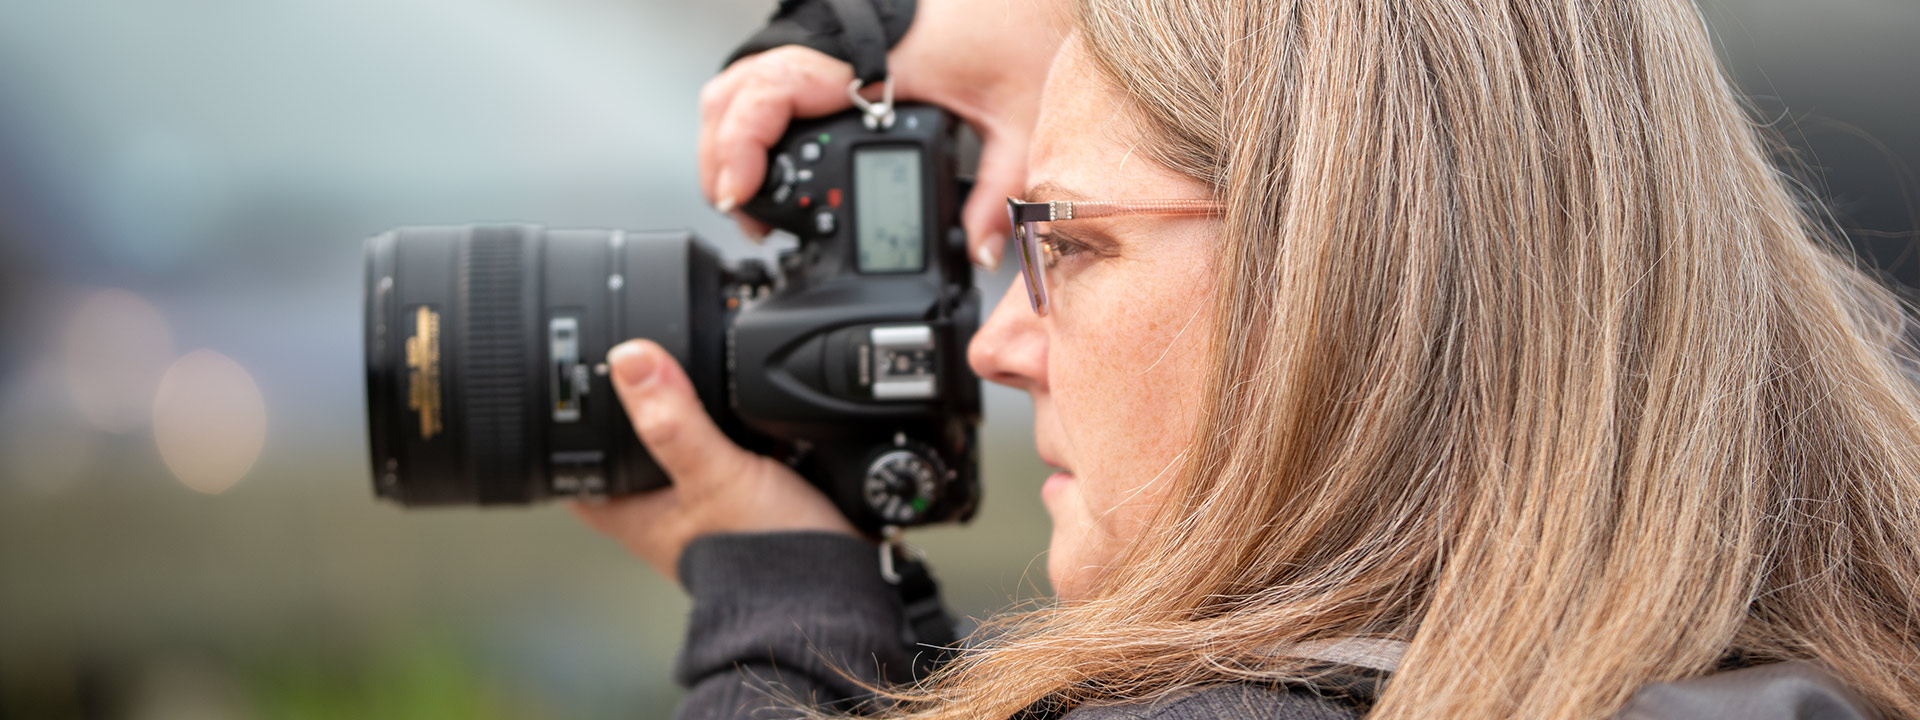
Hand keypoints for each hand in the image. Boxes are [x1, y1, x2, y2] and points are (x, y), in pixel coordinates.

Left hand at [571, 340, 857, 583]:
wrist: (827, 590)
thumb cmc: (760, 557)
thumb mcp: (714, 474)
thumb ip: (675, 420)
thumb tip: (632, 358)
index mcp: (630, 511)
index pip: (576, 454)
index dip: (574, 413)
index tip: (581, 370)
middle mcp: (660, 509)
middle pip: (632, 441)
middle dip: (643, 402)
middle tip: (646, 356)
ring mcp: (701, 505)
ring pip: (684, 442)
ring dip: (698, 412)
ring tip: (700, 372)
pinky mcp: (742, 499)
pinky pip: (731, 449)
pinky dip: (741, 428)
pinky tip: (755, 405)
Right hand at [697, 0, 1068, 268]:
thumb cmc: (1026, 29)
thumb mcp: (1019, 119)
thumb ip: (998, 191)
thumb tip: (980, 251)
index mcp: (872, 59)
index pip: (771, 92)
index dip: (740, 145)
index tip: (739, 195)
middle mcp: (842, 48)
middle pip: (735, 91)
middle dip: (722, 157)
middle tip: (743, 214)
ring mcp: (834, 47)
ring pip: (744, 83)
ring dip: (733, 137)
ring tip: (749, 195)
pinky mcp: (841, 53)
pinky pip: (773, 80)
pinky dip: (756, 119)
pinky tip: (772, 159)